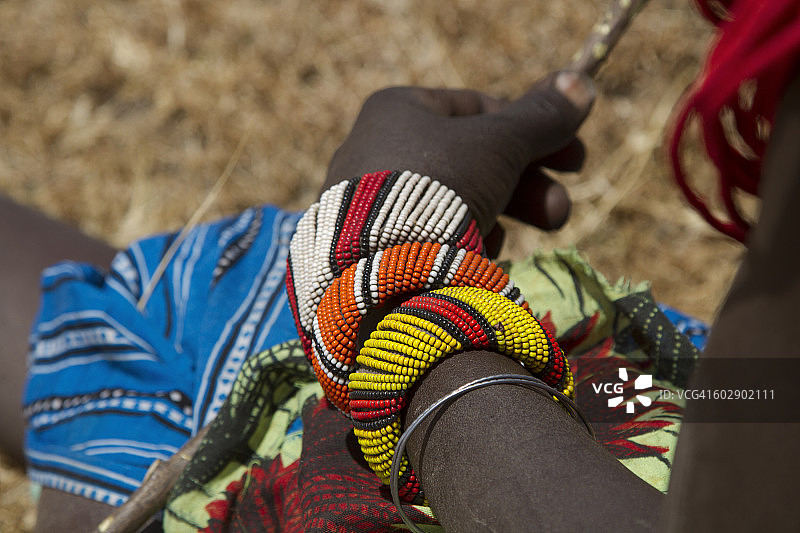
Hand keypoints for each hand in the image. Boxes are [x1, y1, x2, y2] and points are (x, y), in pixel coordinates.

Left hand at [325, 71, 594, 246]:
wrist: (382, 269)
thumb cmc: (440, 186)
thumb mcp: (500, 145)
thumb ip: (541, 118)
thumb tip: (582, 84)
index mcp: (398, 109)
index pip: (480, 110)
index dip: (534, 131)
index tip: (575, 162)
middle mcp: (375, 147)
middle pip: (470, 159)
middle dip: (527, 185)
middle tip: (560, 212)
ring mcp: (368, 199)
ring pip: (452, 199)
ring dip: (498, 216)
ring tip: (506, 247)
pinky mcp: (369, 243)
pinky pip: (427, 233)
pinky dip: (460, 241)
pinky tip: (473, 258)